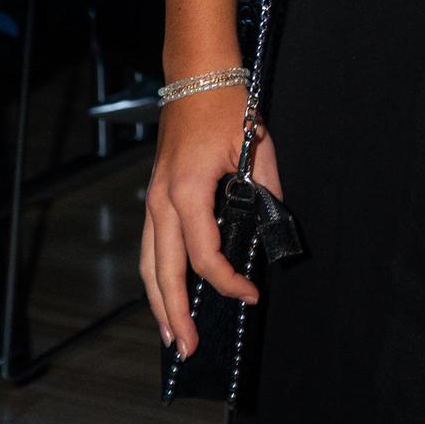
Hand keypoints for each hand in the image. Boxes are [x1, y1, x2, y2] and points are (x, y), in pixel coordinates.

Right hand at [141, 84, 284, 355]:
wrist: (196, 74)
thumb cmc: (228, 106)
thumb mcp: (257, 146)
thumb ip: (267, 190)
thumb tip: (275, 230)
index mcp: (189, 191)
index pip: (206, 255)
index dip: (230, 282)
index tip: (253, 295)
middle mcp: (163, 201)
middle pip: (164, 271)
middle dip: (176, 312)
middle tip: (189, 348)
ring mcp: (153, 199)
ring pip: (149, 263)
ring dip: (159, 302)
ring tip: (171, 335)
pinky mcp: (155, 196)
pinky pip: (151, 246)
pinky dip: (156, 275)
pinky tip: (165, 294)